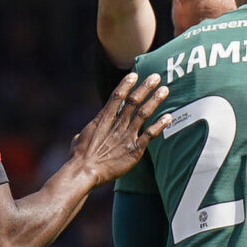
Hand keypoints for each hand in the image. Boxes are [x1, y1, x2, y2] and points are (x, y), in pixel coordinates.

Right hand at [67, 73, 171, 188]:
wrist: (84, 171)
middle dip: (145, 88)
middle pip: (133, 101)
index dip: (127, 85)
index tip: (135, 75)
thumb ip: (88, 133)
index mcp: (103, 119)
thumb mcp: (79, 138)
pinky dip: (160, 125)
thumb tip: (81, 136)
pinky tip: (168, 117)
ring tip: (164, 90)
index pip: (117, 96)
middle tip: (156, 76)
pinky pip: (150, 134)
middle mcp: (117, 124)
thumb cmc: (78, 157)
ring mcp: (126, 136)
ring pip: (144, 114)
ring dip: (155, 101)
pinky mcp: (134, 149)